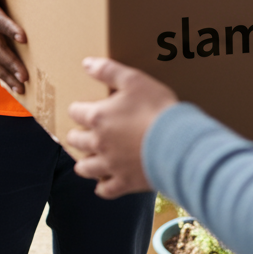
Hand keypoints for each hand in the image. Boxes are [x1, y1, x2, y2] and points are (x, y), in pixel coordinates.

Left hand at [67, 58, 178, 197]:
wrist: (177, 144)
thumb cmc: (156, 109)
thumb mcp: (134, 80)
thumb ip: (108, 70)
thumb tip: (86, 63)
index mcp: (97, 117)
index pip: (75, 112)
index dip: (78, 109)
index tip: (82, 108)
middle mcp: (98, 143)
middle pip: (76, 141)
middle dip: (76, 136)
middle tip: (81, 133)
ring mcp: (110, 165)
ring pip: (85, 168)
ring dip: (84, 162)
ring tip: (88, 158)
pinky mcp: (124, 183)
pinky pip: (105, 190)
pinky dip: (102, 187)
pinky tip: (105, 182)